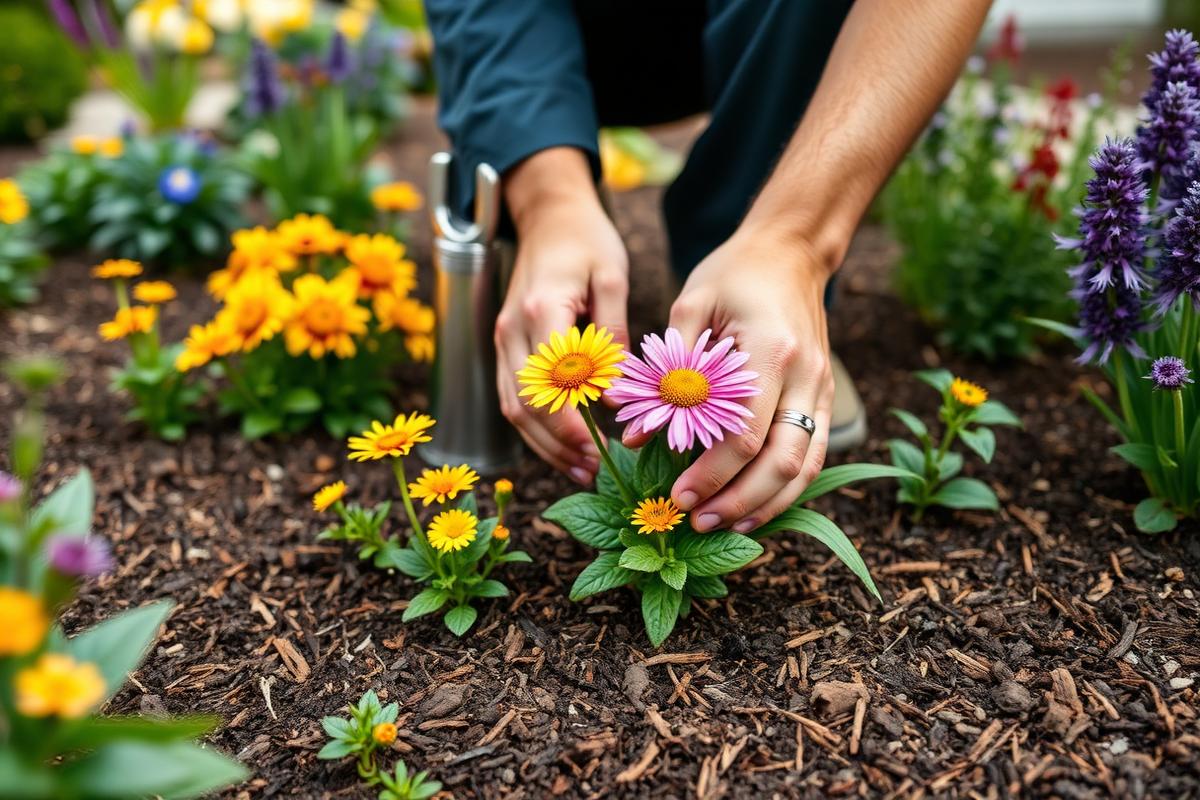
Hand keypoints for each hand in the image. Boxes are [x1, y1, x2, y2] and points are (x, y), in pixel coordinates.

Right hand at [496, 148, 629, 483]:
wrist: (548, 215)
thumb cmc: (587, 241)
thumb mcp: (613, 279)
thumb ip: (614, 337)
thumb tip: (617, 397)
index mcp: (542, 311)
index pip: (549, 384)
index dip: (570, 424)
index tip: (599, 450)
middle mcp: (512, 330)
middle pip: (524, 406)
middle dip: (558, 446)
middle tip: (594, 473)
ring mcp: (502, 339)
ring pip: (512, 408)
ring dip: (544, 444)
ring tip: (581, 470)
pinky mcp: (505, 345)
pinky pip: (513, 396)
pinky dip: (535, 427)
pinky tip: (563, 447)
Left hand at [641, 228, 833, 531]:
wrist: (791, 250)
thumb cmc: (733, 274)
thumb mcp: (688, 307)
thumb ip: (664, 373)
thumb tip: (633, 433)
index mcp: (770, 351)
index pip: (743, 433)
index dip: (710, 474)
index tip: (677, 496)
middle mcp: (804, 375)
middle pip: (781, 461)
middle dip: (739, 501)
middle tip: (696, 522)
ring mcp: (820, 388)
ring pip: (804, 467)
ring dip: (766, 505)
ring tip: (726, 527)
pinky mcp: (821, 396)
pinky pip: (812, 455)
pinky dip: (786, 488)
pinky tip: (755, 508)